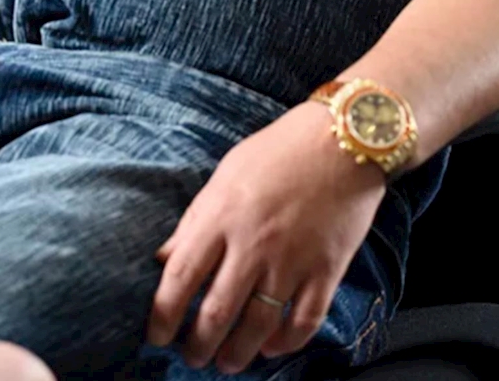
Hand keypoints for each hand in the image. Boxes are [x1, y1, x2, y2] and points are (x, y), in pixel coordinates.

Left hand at [146, 101, 386, 373]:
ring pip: (257, 328)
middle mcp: (253, 245)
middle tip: (191, 356)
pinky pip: (304, 323)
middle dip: (198, 345)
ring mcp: (292, 261)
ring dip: (237, 354)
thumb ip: (194, 219)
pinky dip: (286, 343)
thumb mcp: (224, 175)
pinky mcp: (326, 271)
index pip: (180, 278)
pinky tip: (272, 346)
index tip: (157, 335)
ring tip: (226, 362)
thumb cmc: (277, 151)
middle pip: (216, 314)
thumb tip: (163, 258)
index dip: (163, 315)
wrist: (341, 140)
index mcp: (221, 216)